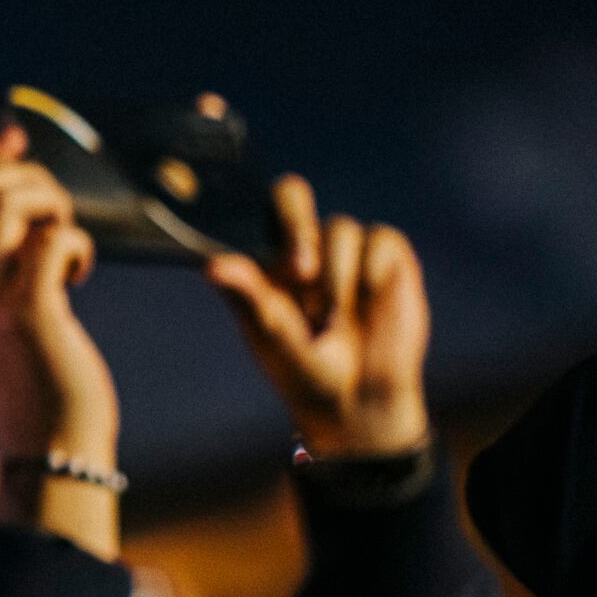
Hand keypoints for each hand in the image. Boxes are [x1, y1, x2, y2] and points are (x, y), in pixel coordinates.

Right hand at [0, 125, 120, 551]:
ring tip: (66, 237)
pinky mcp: (31, 314)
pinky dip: (76, 243)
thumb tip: (16, 196)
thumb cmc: (36, 379)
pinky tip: (81, 271)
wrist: (49, 447)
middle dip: (24, 177)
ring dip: (49, 204)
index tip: (18, 146)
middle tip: (55, 209)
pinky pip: (51, 242)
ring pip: (6, 204)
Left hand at [204, 176, 430, 458]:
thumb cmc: (302, 367)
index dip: (264, 221)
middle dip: (296, 228)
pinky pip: (381, 238)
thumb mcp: (270, 333)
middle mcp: (303, 243)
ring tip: (332, 319)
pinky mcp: (386, 256)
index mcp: (266, 257)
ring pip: (340, 227)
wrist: (357, 400)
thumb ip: (246, 294)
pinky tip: (369, 304)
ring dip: (336, 277)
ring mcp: (345, 247)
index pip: (253, 212)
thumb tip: (210, 266)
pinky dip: (372, 270)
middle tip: (302, 272)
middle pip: (292, 196)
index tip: (281, 265)